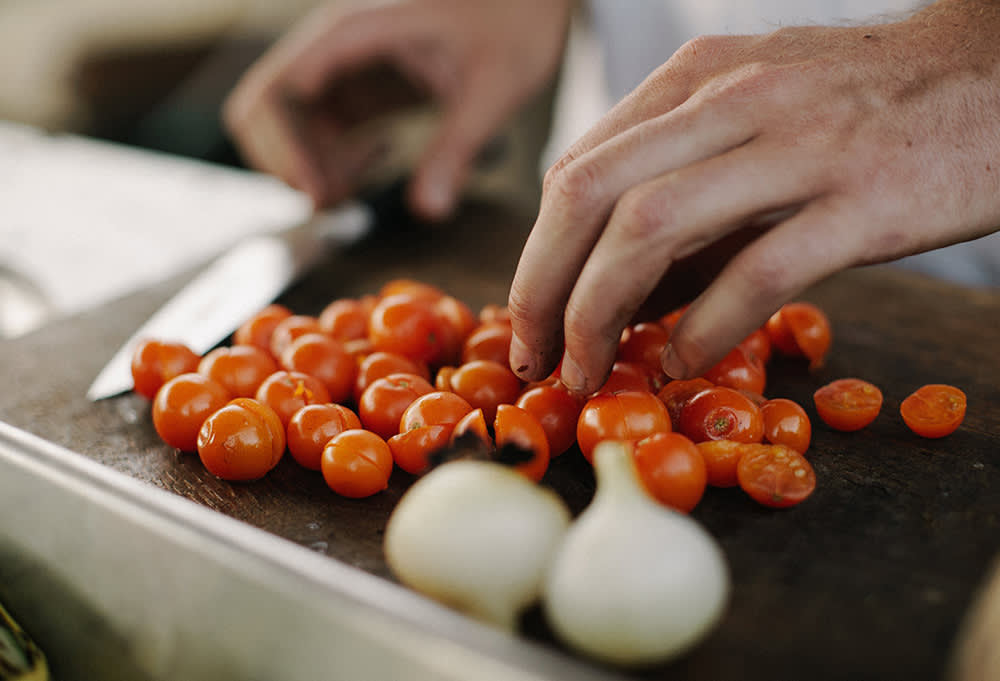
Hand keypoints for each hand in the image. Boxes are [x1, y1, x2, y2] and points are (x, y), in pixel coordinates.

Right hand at [223, 0, 571, 219]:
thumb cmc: (516, 17)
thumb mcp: (494, 85)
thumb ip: (457, 147)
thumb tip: (429, 209)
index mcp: (354, 32)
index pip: (280, 90)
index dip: (285, 149)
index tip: (320, 194)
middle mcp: (335, 46)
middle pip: (266, 108)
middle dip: (287, 163)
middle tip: (335, 202)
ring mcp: (344, 65)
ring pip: (289, 124)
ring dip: (309, 166)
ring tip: (359, 188)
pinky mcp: (361, 84)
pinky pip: (321, 127)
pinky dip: (334, 157)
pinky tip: (379, 159)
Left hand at [507, 0, 999, 393]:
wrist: (998, 72)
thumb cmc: (866, 108)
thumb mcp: (755, 119)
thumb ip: (683, 189)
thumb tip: (618, 293)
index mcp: (696, 79)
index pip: (578, 169)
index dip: (536, 254)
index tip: (528, 319)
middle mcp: (731, 100)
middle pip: (589, 194)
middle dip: (542, 287)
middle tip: (535, 357)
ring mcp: (796, 146)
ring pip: (651, 226)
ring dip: (599, 312)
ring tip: (589, 369)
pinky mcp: (861, 201)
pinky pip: (757, 271)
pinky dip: (704, 327)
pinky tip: (683, 361)